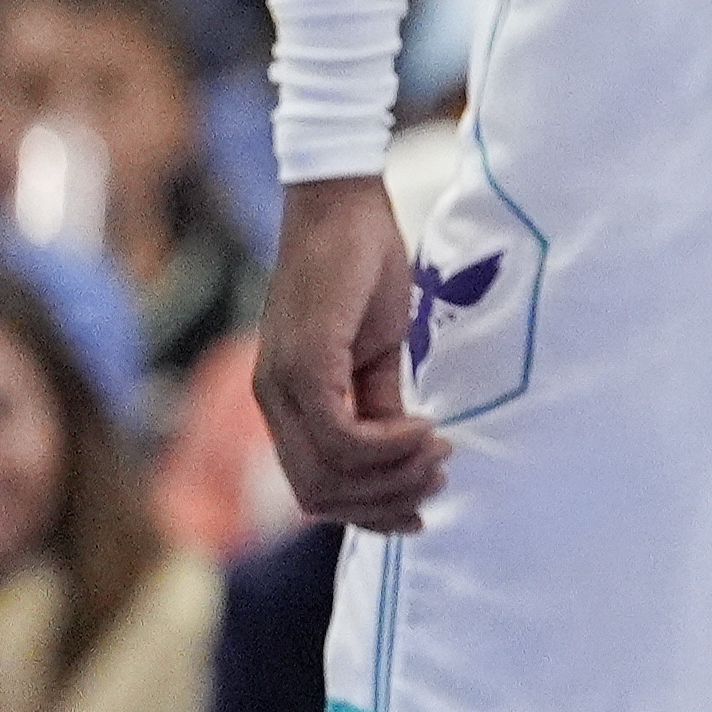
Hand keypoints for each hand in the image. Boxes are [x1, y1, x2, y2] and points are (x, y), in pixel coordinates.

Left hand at [255, 176, 448, 533]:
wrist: (342, 201)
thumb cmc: (360, 263)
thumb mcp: (375, 346)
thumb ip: (378, 401)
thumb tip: (400, 452)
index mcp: (285, 400)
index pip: (313, 487)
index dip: (367, 510)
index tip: (420, 506)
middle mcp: (272, 401)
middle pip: (317, 495)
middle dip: (383, 502)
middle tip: (437, 478)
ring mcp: (283, 385)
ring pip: (328, 475)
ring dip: (392, 476)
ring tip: (438, 451)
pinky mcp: (305, 365)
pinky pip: (342, 436)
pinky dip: (389, 444)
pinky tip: (425, 426)